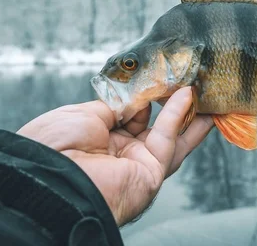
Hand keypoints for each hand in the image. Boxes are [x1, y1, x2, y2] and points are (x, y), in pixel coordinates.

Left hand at [17, 86, 212, 225]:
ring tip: (206, 91)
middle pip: (157, 127)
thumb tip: (140, 99)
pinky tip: (188, 94)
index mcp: (100, 140)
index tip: (159, 76)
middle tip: (192, 83)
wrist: (50, 180)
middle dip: (176, 106)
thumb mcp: (83, 113)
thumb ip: (117, 104)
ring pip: (172, 136)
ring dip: (190, 113)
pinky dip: (178, 114)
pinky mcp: (151, 172)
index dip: (146, 97)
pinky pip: (168, 138)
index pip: (132, 116)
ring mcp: (138, 164)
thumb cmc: (54, 147)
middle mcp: (122, 153)